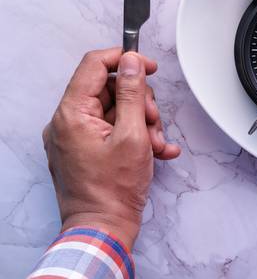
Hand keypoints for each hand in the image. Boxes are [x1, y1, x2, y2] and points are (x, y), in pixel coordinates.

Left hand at [42, 48, 180, 248]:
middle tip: (154, 120)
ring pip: (115, 109)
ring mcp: (76, 137)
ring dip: (143, 121)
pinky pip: (112, 129)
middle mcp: (68, 122)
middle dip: (139, 101)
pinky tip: (156, 150)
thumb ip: (132, 93)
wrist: (103, 228)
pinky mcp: (85, 149)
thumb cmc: (114, 189)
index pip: (94, 65)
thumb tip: (132, 62)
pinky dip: (135, 135)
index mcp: (72, 113)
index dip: (125, 59)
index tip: (148, 66)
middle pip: (109, 88)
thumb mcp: (133, 135)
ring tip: (155, 143)